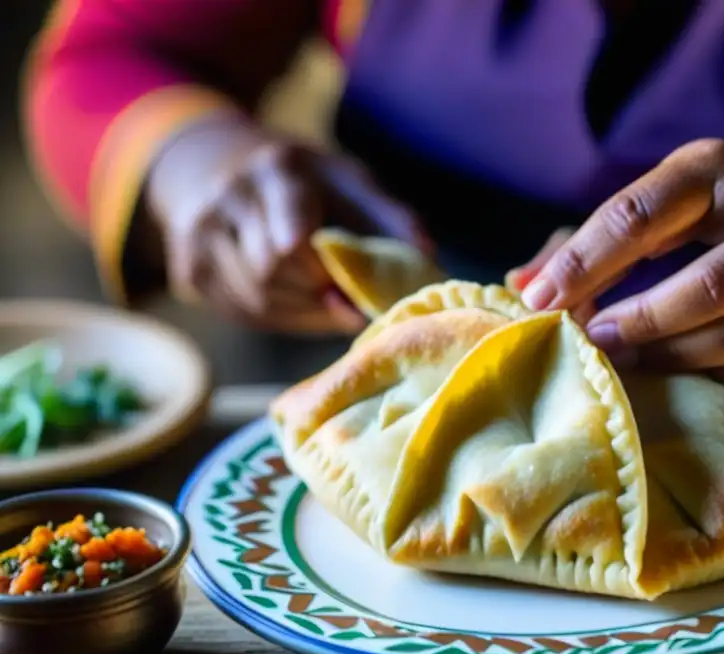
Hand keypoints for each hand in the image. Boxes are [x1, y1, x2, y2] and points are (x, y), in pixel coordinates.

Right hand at [145, 119, 429, 333]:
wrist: (214, 163)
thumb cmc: (303, 181)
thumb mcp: (347, 180)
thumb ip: (387, 218)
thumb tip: (427, 261)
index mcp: (274, 171)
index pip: (291, 238)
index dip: (320, 272)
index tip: (344, 291)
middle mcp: (226, 200)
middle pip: (275, 275)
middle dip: (316, 291)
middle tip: (342, 292)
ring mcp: (198, 237)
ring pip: (258, 300)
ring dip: (301, 309)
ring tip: (321, 292)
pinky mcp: (189, 271)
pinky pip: (243, 312)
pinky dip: (279, 315)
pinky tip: (292, 296)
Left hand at [518, 120, 723, 388]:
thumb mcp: (700, 187)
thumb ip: (616, 232)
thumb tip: (524, 284)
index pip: (643, 214)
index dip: (584, 263)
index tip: (538, 301)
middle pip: (701, 291)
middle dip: (635, 325)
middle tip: (592, 344)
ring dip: (672, 360)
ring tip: (631, 363)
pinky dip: (721, 378)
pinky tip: (690, 375)